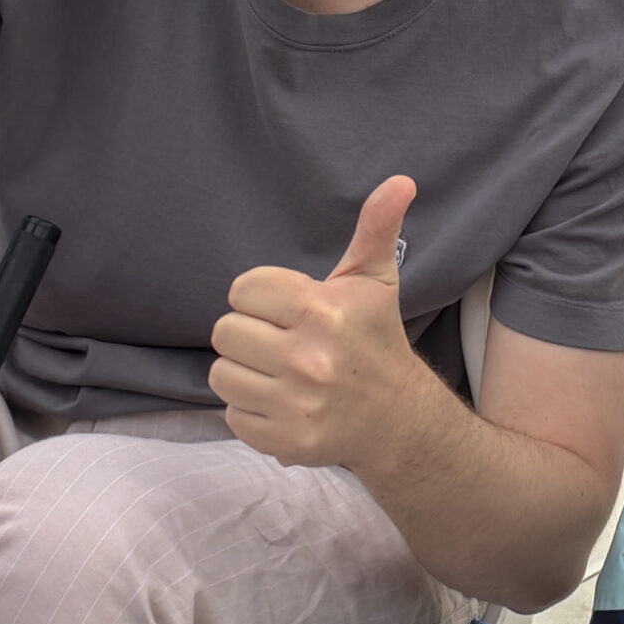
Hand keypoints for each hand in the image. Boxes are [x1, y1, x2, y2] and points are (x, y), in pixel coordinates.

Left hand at [208, 176, 427, 472]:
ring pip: (222, 374)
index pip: (243, 290)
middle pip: (225, 332)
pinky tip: (281, 401)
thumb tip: (401, 181)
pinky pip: (232, 414)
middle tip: (281, 341)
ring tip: (277, 371)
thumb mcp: (374, 280)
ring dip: (244, 371)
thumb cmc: (375, 340)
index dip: (260, 297)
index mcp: (324, 311)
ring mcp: (297, 405)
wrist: (399, 418)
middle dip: (250, 334)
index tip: (286, 309)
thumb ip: (376, 228)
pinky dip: (250, 409)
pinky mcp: (286, 442)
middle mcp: (310, 359)